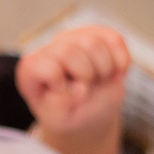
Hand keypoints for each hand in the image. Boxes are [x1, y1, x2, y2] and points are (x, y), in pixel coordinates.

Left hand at [15, 25, 128, 153]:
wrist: (88, 110)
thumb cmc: (68, 113)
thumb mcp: (57, 119)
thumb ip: (59, 107)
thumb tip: (80, 89)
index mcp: (32, 69)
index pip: (48, 68)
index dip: (63, 87)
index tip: (67, 99)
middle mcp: (50, 48)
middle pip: (71, 53)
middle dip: (85, 77)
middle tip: (86, 91)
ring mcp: (74, 37)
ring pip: (94, 44)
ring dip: (104, 70)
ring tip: (98, 81)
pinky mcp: (97, 34)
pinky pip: (115, 40)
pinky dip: (121, 61)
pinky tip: (114, 74)